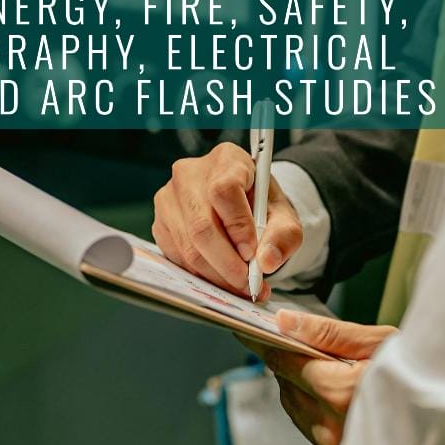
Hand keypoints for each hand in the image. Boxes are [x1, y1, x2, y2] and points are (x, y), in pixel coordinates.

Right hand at [152, 142, 303, 300]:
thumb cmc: (261, 207)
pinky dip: (202, 276)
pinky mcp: (160, 223)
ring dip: (216, 275)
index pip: (224, 190)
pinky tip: (222, 279)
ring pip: (188, 247)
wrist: (243, 207)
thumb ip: (283, 236)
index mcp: (226, 159)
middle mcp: (190, 174)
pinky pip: (178, 257)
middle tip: (248, 282)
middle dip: (227, 263)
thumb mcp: (284, 216)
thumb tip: (267, 261)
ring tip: (240, 285)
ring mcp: (169, 199)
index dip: (238, 226)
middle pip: (201, 225)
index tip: (252, 252)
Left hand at [246, 311, 394, 444]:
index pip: (284, 360)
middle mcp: (331, 424)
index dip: (262, 340)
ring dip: (296, 382)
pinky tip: (331, 389)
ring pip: (294, 404)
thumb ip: (328, 334)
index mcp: (340, 392)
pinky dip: (310, 403)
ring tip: (317, 362)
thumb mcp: (381, 343)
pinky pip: (309, 424)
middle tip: (286, 336)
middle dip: (284, 359)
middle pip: (285, 383)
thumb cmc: (426, 376)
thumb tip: (285, 322)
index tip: (244, 326)